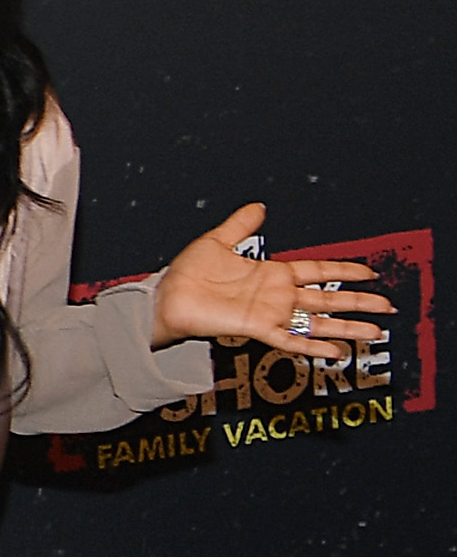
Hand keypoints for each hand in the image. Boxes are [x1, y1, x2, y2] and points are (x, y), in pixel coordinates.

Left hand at [149, 204, 394, 355]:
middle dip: (359, 301)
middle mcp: (277, 296)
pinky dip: (313, 346)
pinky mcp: (257, 329)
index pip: (318, 271)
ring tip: (376, 331)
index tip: (370, 272)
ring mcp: (270, 314)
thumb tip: (260, 206)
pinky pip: (291, 340)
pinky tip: (336, 351)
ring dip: (348, 326)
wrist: (167, 297)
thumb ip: (241, 225)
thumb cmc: (188, 274)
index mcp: (272, 274)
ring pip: (318, 322)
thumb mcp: (217, 241)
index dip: (344, 271)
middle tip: (388, 306)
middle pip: (328, 298)